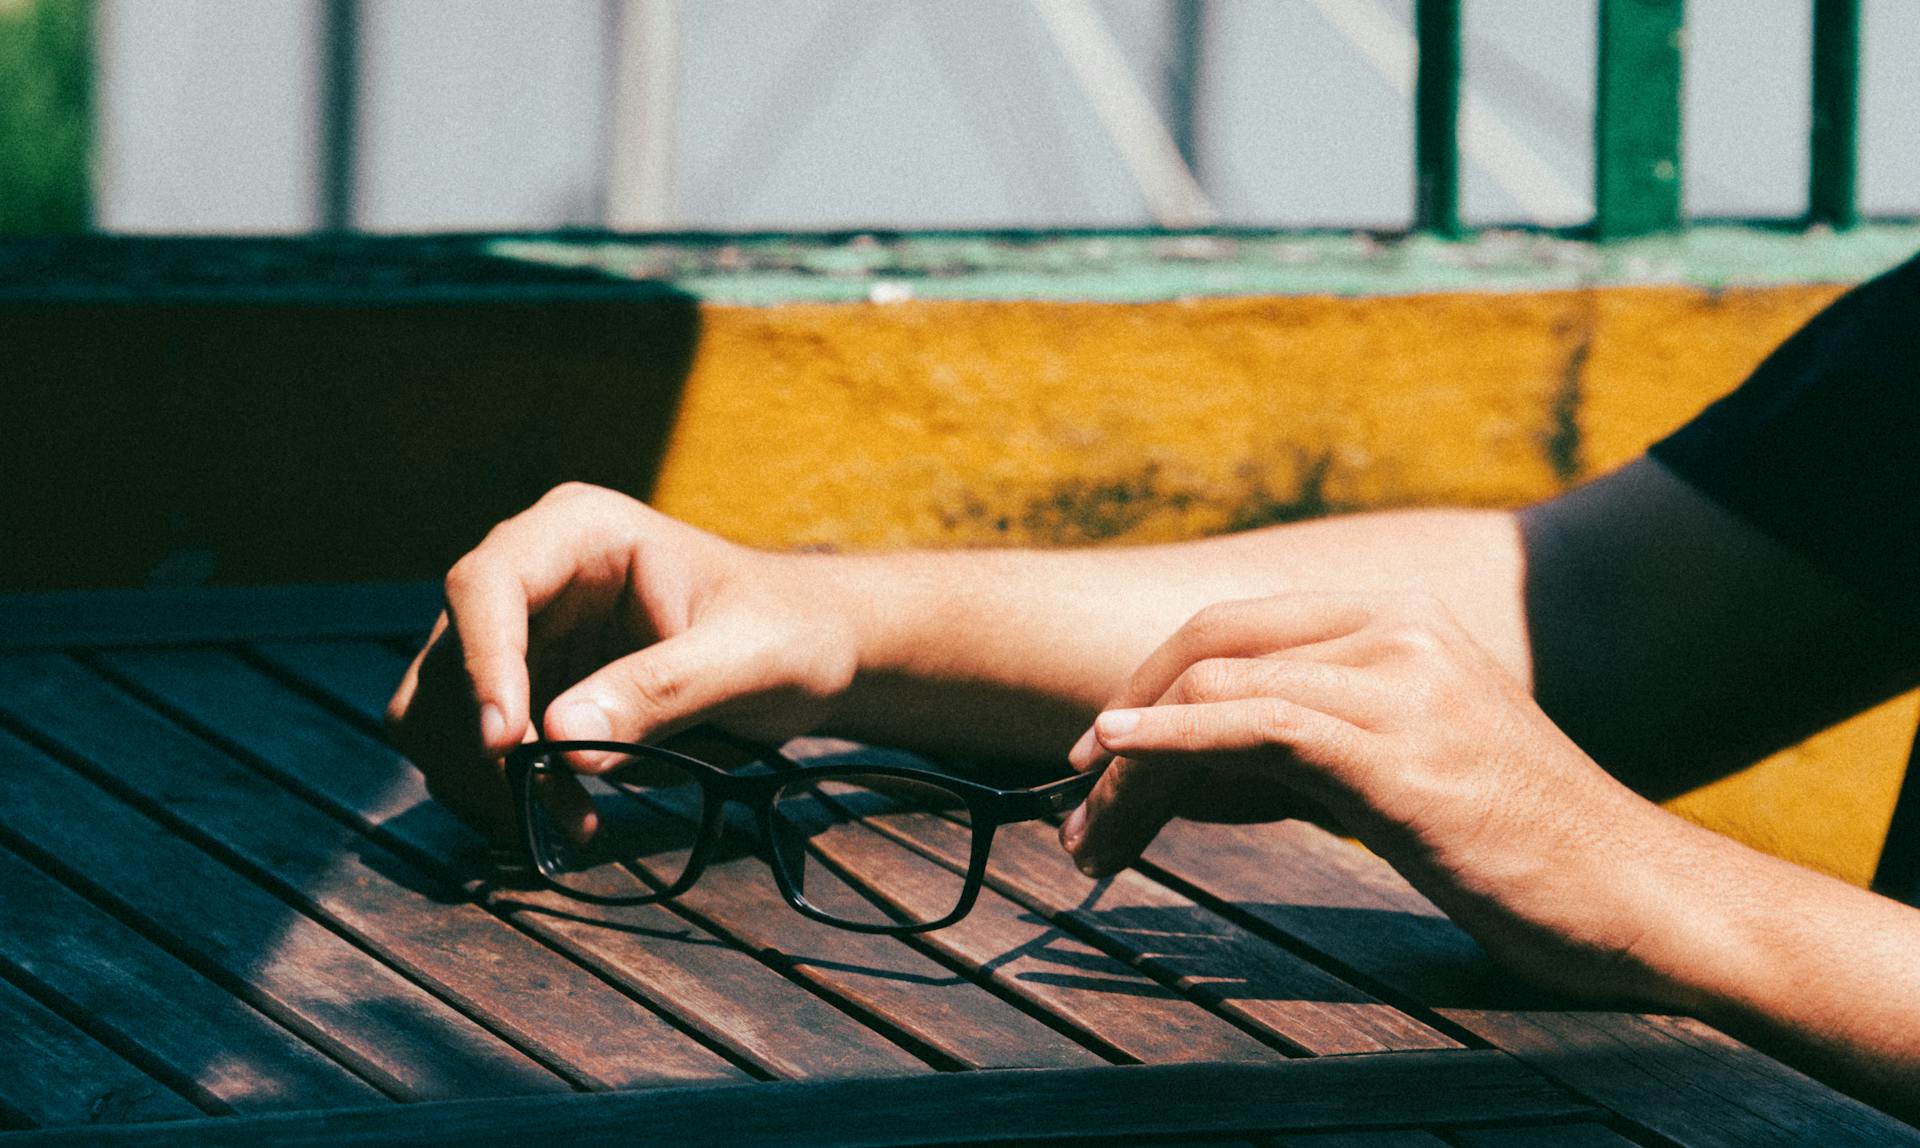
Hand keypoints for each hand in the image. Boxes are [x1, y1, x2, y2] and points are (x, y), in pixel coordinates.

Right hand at [386, 483, 858, 841]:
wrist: (811, 654)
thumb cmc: (793, 632)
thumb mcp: (751, 658)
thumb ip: (664, 690)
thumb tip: (561, 735)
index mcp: (581, 532)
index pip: (487, 584)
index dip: (481, 663)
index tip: (507, 743)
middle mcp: (533, 577)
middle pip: (447, 659)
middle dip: (484, 744)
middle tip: (545, 811)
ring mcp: (521, 637)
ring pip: (440, 713)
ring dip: (484, 780)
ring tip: (569, 823)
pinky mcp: (526, 694)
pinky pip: (472, 751)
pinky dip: (500, 793)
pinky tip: (567, 818)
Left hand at [1060, 592, 1695, 1002]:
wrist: (1638, 896)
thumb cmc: (1516, 847)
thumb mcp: (1398, 771)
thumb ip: (1300, 750)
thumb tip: (1187, 771)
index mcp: (1394, 622)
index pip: (1232, 630)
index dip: (1146, 685)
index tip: (1093, 758)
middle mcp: (1395, 630)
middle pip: (1208, 644)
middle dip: (1118, 721)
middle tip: (1073, 807)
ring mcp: (1400, 684)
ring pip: (1216, 688)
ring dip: (1128, 766)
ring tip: (1090, 841)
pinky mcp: (1400, 753)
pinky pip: (1255, 726)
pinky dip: (1168, 738)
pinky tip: (1116, 756)